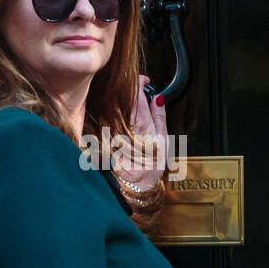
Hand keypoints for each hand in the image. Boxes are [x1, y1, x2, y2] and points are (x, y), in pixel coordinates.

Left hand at [113, 74, 166, 191]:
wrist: (134, 186)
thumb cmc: (151, 166)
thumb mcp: (164, 141)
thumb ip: (160, 117)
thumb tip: (158, 98)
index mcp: (141, 124)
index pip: (136, 93)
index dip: (139, 82)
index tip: (144, 82)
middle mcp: (124, 125)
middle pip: (123, 96)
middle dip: (130, 89)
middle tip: (138, 89)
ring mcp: (112, 130)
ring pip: (114, 105)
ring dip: (121, 99)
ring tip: (130, 103)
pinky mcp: (104, 136)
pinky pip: (108, 117)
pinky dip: (114, 112)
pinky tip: (120, 116)